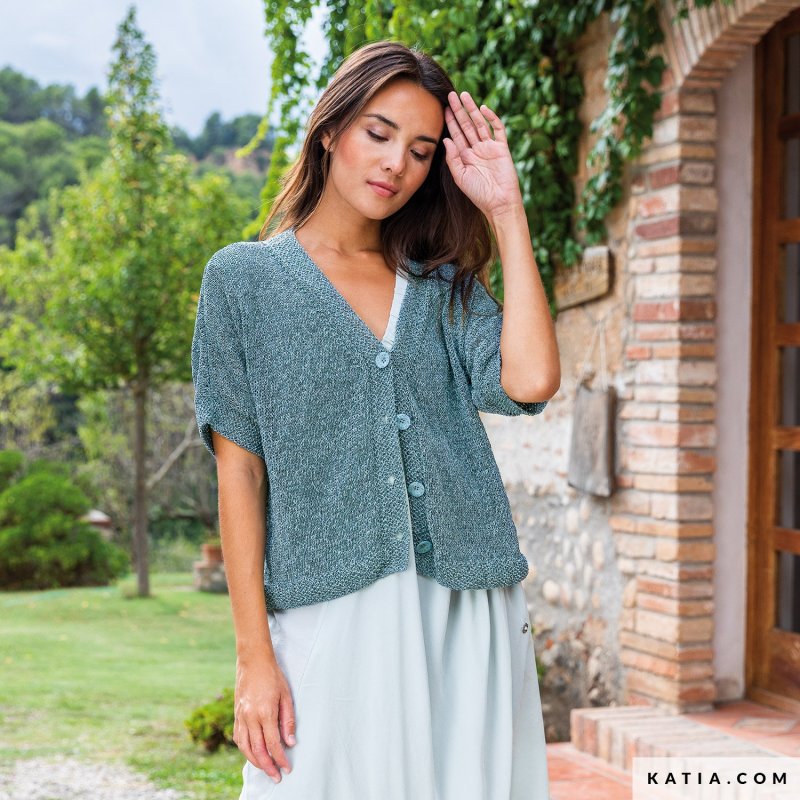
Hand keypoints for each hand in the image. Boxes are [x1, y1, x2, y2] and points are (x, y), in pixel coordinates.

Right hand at [233, 653, 295, 783]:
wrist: (253, 661)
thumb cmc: (273, 676)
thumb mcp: (286, 696)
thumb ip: (288, 720)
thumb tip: (290, 742)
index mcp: (265, 712)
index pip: (272, 744)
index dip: (280, 759)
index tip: (287, 769)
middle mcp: (250, 717)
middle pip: (258, 750)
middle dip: (267, 767)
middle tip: (276, 777)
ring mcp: (240, 716)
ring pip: (245, 747)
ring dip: (255, 761)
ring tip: (266, 768)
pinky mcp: (236, 714)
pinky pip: (238, 738)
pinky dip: (245, 749)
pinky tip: (253, 753)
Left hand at [442, 90, 523, 219]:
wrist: (498, 203)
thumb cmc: (478, 194)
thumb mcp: (460, 177)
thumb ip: (453, 158)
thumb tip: (446, 140)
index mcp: (465, 156)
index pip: (456, 134)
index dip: (450, 121)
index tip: (443, 108)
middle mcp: (477, 149)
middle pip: (466, 125)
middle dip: (459, 111)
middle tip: (451, 95)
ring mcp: (490, 147)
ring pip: (480, 124)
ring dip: (472, 110)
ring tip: (464, 96)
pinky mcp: (502, 148)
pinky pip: (497, 130)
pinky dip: (492, 119)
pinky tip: (484, 109)